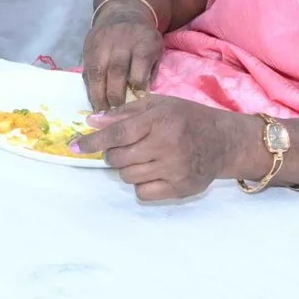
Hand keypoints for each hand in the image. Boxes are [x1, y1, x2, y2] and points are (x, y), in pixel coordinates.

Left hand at [72, 95, 258, 200]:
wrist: (225, 141)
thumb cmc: (188, 118)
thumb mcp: (160, 105)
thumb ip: (125, 113)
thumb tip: (92, 122)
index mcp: (160, 121)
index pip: (117, 134)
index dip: (92, 142)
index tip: (73, 146)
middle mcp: (168, 146)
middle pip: (118, 159)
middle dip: (113, 154)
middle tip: (123, 148)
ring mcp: (175, 170)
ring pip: (128, 177)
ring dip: (128, 168)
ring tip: (144, 157)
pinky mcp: (180, 189)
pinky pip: (143, 193)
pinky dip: (142, 184)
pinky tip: (154, 171)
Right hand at [82, 7, 163, 110]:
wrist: (123, 12)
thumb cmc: (143, 38)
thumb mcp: (156, 49)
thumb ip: (149, 71)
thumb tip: (140, 95)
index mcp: (143, 42)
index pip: (139, 66)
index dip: (137, 85)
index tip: (137, 99)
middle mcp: (121, 42)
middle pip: (116, 70)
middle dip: (115, 94)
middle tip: (116, 112)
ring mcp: (101, 44)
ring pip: (97, 72)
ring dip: (98, 95)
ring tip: (101, 111)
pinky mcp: (88, 48)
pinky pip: (87, 71)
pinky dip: (90, 87)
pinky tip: (94, 100)